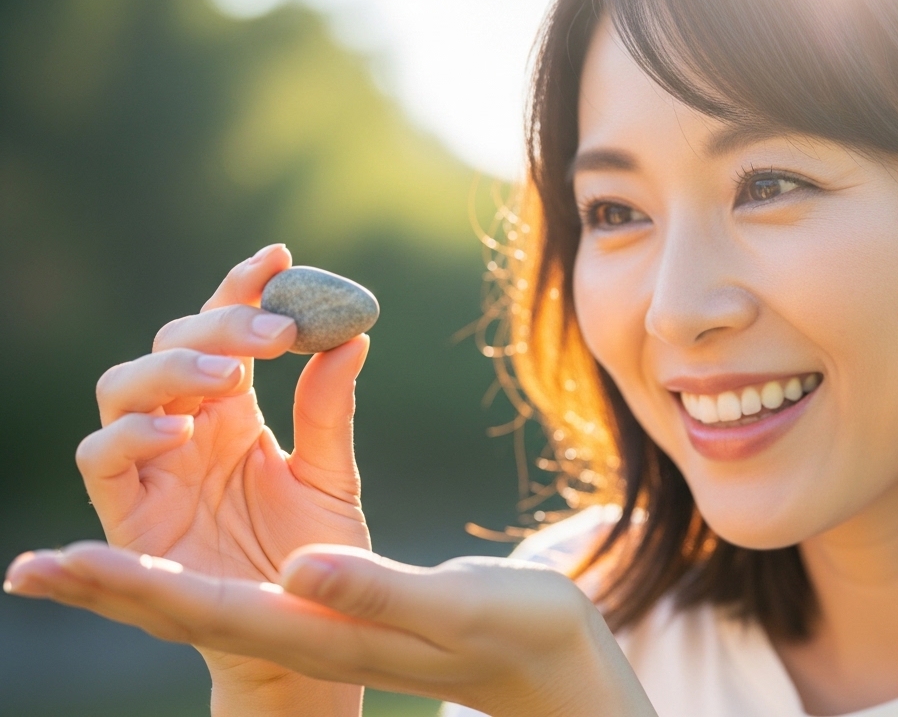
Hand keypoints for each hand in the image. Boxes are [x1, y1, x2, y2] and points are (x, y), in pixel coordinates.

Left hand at [5, 543, 657, 716]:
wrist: (552, 664)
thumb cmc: (520, 636)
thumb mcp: (454, 607)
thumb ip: (373, 592)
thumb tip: (297, 573)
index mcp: (321, 627)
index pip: (199, 610)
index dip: (119, 589)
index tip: (48, 569)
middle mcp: (304, 622)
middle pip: (179, 608)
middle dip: (103, 585)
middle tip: (26, 572)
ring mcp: (319, 610)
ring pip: (209, 587)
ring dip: (144, 564)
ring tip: (79, 552)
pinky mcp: (338, 593)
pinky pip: (258, 561)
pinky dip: (221, 531)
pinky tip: (213, 526)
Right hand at [34, 244, 373, 701]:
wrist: (303, 630)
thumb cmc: (315, 553)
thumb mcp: (332, 475)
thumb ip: (332, 409)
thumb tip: (354, 335)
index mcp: (235, 410)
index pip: (227, 330)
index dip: (243, 288)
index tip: (279, 255)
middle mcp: (188, 427)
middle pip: (175, 344)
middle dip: (219, 323)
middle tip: (274, 329)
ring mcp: (153, 466)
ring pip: (123, 387)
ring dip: (172, 368)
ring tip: (230, 374)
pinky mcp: (128, 512)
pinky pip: (103, 458)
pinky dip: (133, 433)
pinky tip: (186, 427)